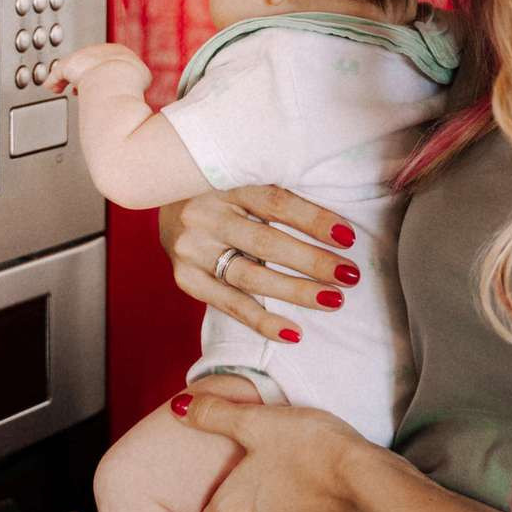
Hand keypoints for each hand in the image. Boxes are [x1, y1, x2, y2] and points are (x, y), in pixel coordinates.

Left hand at [45, 42, 149, 95]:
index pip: (109, 59)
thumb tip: (147, 92)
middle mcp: (99, 51)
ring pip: (74, 68)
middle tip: (85, 89)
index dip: (104, 73)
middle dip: (88, 76)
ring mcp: (83, 59)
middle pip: (90, 63)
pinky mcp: (68, 67)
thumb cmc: (130, 82)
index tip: (103, 84)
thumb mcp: (143, 79)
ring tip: (69, 88)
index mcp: (120, 51)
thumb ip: (141, 82)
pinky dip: (54, 81)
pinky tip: (52, 88)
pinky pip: (57, 74)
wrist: (117, 80)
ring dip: (72, 79)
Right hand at [159, 186, 360, 342]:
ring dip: (295, 292)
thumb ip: (277, 196)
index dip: (314, 220)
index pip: (275, 202)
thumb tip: (337, 224)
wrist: (161, 197)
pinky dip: (262, 321)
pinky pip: (229, 305)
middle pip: (265, 242)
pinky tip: (293, 333)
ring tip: (333, 301)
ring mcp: (192, 249)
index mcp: (225, 182)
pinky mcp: (185, 278)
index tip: (348, 237)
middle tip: (350, 276)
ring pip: (250, 277)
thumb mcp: (242, 178)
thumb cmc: (221, 191)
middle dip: (312, 262)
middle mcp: (205, 214)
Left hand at [179, 393, 378, 511]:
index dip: (216, 506)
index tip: (229, 488)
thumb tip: (179, 407)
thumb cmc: (306, 445)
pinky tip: (322, 501)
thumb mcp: (256, 420)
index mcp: (234, 508)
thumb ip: (215, 415)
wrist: (364, 477)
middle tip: (262, 482)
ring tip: (293, 487)